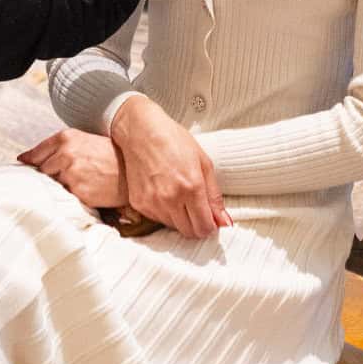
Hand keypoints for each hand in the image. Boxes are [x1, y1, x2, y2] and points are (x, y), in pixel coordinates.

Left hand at [18, 129, 125, 209]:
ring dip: (62, 185)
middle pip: (42, 170)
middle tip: (69, 174)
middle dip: (50, 174)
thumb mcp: (85, 140)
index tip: (24, 164)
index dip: (30, 160)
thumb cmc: (111, 155)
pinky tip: (88, 188)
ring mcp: (71, 174)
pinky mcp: (78, 192)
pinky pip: (66, 196)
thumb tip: (27, 158)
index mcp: (66, 138)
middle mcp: (66, 154)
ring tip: (82, 180)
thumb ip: (59, 147)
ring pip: (53, 184)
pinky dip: (73, 195)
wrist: (134, 171)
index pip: (37, 153)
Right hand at [110, 96, 230, 239]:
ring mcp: (152, 203)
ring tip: (178, 195)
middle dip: (196, 224)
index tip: (210, 218)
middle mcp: (171, 199)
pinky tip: (164, 193)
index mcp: (191, 187)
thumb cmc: (173, 140)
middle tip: (196, 208)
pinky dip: (163, 212)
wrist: (141, 131)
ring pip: (173, 227)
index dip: (210, 225)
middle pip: (189, 232)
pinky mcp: (138, 203)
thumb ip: (214, 196)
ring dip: (180, 218)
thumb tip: (223, 221)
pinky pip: (157, 219)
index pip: (204, 227)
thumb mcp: (203, 163)